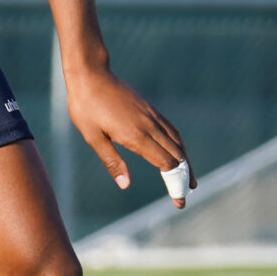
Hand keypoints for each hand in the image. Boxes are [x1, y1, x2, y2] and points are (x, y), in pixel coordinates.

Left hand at [66, 63, 186, 199]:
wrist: (90, 74)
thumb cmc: (86, 106)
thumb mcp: (92, 137)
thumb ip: (111, 161)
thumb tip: (125, 185)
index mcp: (136, 136)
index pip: (166, 164)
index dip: (175, 184)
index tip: (179, 201)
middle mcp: (149, 126)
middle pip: (177, 155)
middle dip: (184, 177)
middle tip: (187, 196)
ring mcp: (151, 116)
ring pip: (177, 141)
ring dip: (186, 161)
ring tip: (190, 177)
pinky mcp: (149, 109)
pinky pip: (171, 129)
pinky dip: (179, 144)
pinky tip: (178, 151)